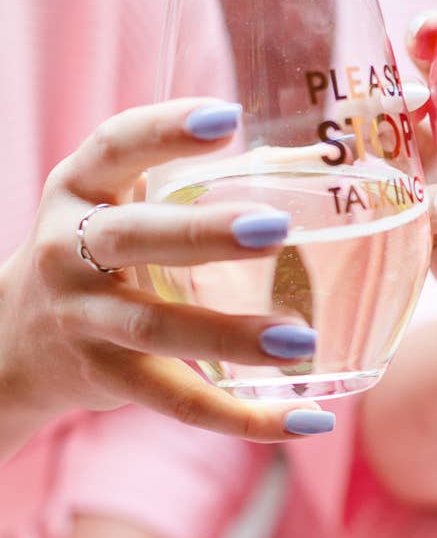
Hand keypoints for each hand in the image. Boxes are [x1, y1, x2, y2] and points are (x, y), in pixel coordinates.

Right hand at [0, 99, 336, 445]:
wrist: (15, 340)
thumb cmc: (92, 249)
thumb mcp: (111, 200)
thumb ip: (172, 174)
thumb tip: (298, 152)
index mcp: (79, 192)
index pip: (115, 147)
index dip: (165, 130)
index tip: (227, 118)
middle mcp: (69, 251)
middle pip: (133, 240)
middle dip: (202, 234)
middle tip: (275, 229)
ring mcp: (85, 320)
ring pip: (155, 330)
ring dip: (230, 336)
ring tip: (299, 339)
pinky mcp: (108, 378)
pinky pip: (179, 402)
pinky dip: (244, 418)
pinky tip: (306, 419)